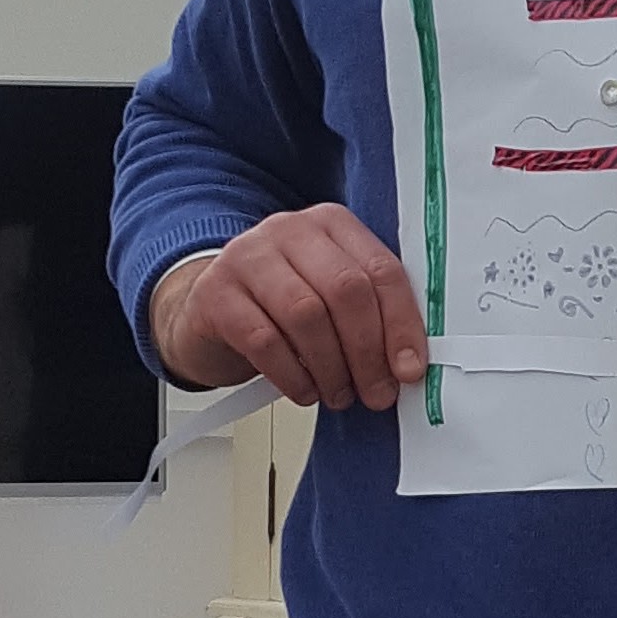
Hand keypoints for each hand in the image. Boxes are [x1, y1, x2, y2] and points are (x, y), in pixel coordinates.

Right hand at [149, 216, 427, 410]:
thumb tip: (408, 363)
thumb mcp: (329, 296)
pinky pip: (264, 341)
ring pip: (306, 314)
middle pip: (345, 290)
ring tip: (338, 394)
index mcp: (330, 224)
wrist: (207, 309)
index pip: (380, 270)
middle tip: (375, 391)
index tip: (409, 369)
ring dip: (331, 368)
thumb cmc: (279, 305)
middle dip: (368, 352)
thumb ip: (370, 313)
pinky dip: (293, 376)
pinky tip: (304, 390)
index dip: (401, 325)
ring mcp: (247, 257)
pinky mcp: (215, 293)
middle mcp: (289, 230)